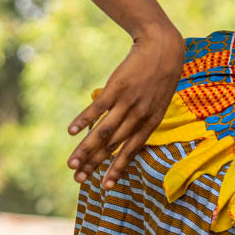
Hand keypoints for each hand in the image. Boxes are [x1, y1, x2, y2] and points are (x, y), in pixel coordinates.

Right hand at [67, 24, 186, 188]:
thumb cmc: (159, 76)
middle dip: (95, 164)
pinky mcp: (116, 88)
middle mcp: (139, 116)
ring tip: (72, 164)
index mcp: (150, 122)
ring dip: (86, 149)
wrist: (163, 47)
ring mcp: (127, 102)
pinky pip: (97, 109)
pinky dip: (83, 120)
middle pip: (112, 146)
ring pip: (103, 132)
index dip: (117, 169)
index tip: (104, 186)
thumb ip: (142, 120)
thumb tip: (126, 134)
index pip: (130, 151)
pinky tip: (71, 132)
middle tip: (78, 179)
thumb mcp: (158, 102)